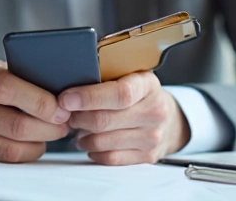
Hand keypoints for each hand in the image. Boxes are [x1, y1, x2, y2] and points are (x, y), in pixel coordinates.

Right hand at [0, 50, 70, 161]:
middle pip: (14, 123)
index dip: (39, 100)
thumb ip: (13, 71)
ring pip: (10, 147)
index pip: (6, 87)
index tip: (61, 106)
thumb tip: (56, 86)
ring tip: (52, 132)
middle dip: (48, 126)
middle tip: (64, 122)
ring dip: (40, 143)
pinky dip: (25, 152)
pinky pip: (2, 158)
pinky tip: (33, 142)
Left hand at [60, 72, 189, 164]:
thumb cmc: (139, 95)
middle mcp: (154, 111)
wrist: (169, 119)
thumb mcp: (130, 76)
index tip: (66, 99)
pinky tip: (89, 141)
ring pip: (103, 141)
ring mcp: (152, 136)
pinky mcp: (147, 156)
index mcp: (148, 85)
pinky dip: (93, 150)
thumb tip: (69, 85)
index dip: (89, 97)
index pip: (119, 93)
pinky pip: (109, 158)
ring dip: (82, 135)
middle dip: (78, 117)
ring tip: (77, 126)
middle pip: (105, 120)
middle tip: (66, 113)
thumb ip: (105, 77)